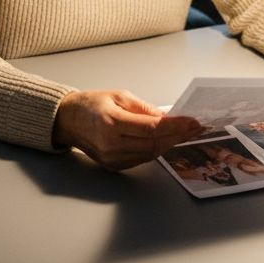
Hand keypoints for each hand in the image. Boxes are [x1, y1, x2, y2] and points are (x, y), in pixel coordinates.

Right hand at [52, 89, 202, 170]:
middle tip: (196, 128)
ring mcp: (112, 158)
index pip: (152, 128)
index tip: (193, 122)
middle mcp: (111, 144)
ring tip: (185, 133)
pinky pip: (142, 159)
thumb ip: (145, 109)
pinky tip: (167, 141)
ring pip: (151, 153)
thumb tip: (168, 118)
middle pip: (154, 143)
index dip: (176, 126)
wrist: (67, 120)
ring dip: (170, 144)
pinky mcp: (113, 165)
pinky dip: (157, 149)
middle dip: (178, 135)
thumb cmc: (91, 104)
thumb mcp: (119, 96)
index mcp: (111, 122)